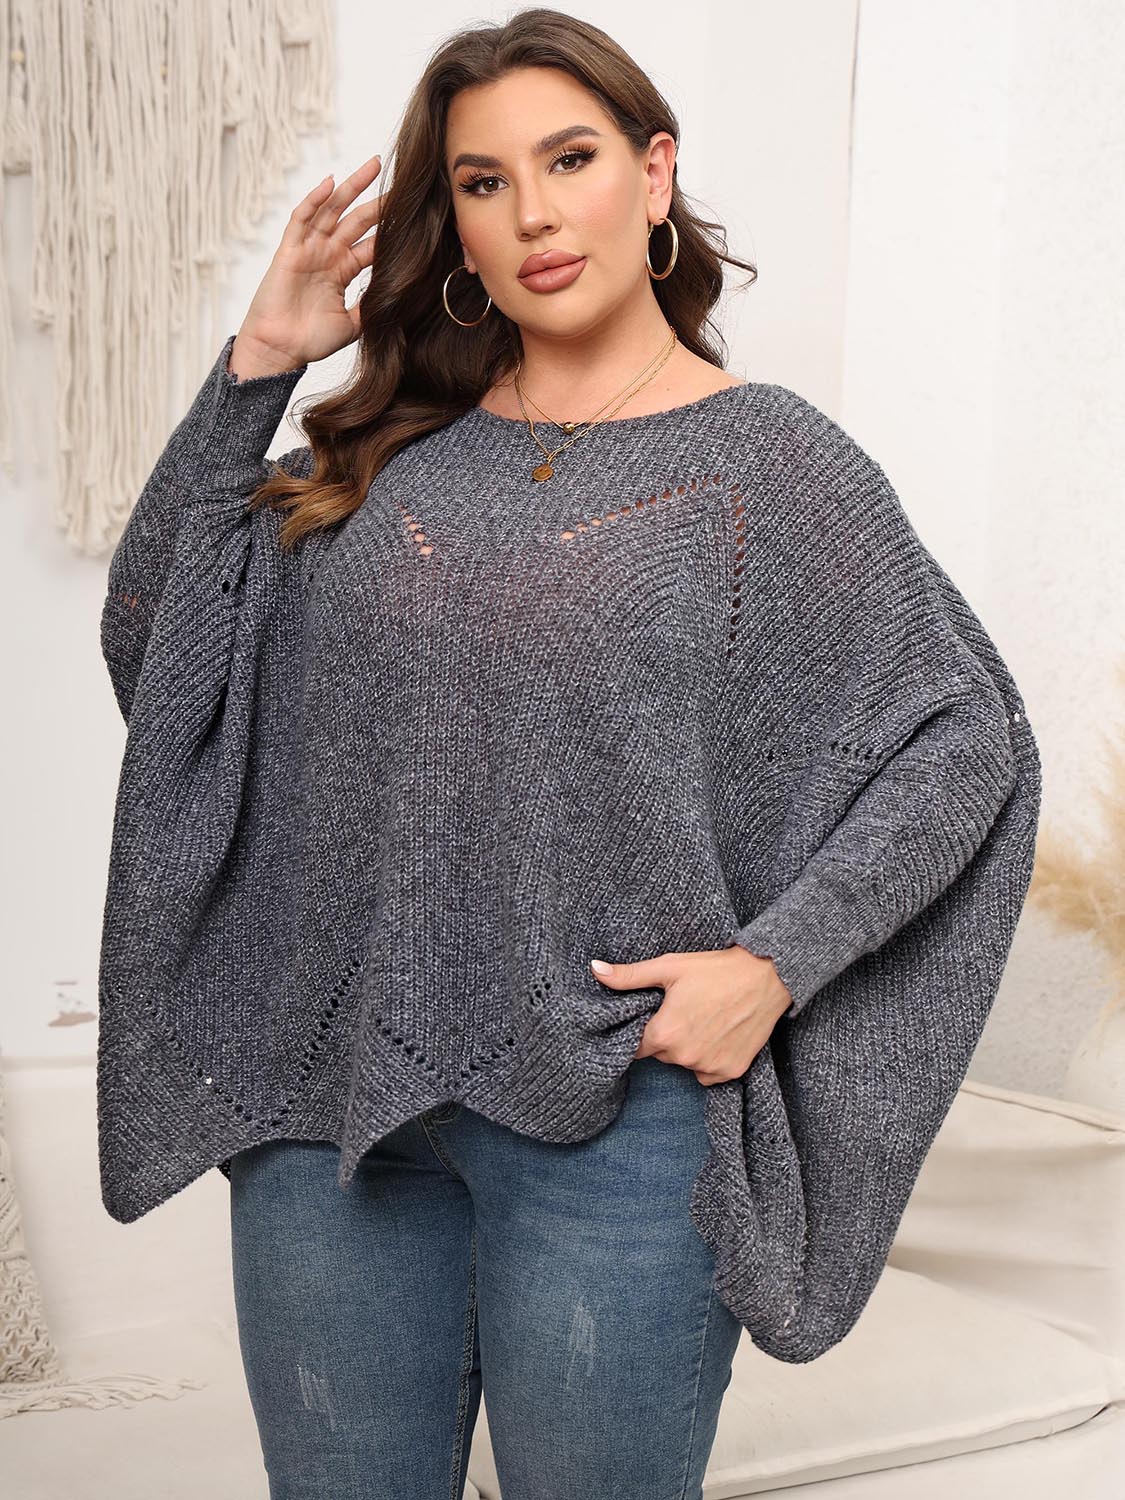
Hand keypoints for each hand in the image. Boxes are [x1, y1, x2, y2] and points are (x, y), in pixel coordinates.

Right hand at [230, 153, 386, 376]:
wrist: (281, 350)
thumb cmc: (311, 340)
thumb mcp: (353, 325)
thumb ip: (371, 307)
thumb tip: (399, 300)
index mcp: (342, 270)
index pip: (371, 243)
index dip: (390, 229)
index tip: (414, 216)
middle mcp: (327, 255)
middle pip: (357, 220)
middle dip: (378, 201)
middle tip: (402, 182)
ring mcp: (309, 249)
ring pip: (332, 210)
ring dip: (351, 187)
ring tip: (373, 166)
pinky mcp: (289, 250)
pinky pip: (301, 219)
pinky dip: (314, 200)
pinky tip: (329, 182)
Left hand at [590, 945, 792, 1085]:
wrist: (767, 977)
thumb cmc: (715, 969)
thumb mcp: (669, 967)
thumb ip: (629, 976)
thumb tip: (594, 970)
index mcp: (664, 1034)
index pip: (636, 1047)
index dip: (642, 1031)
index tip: (654, 1016)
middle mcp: (684, 1057)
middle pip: (661, 1054)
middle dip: (666, 1036)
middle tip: (683, 1010)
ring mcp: (709, 1067)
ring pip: (684, 1063)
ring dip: (688, 1048)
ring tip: (704, 1018)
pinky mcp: (732, 1072)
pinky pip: (707, 1073)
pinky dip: (709, 1059)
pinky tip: (719, 1034)